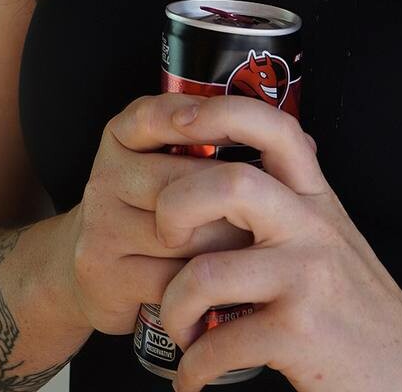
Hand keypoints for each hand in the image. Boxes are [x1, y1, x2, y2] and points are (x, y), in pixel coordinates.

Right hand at [59, 93, 256, 334]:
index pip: (151, 116)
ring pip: (182, 232)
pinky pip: (169, 277)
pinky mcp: (104, 275)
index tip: (230, 129)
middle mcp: (105, 177)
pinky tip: (223, 284)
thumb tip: (308, 145)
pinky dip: (203, 285)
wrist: (94, 272)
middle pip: (182, 180)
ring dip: (226, 244)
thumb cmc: (156, 212)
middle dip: (231, 200)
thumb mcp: (171, 167)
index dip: (191, 117)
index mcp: (122, 139)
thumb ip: (222, 144)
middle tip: (267, 212)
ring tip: (255, 249)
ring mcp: (100, 227)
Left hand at [157, 94, 401, 391]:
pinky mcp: (297, 334)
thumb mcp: (330, 230)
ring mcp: (305, 278)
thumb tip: (257, 144)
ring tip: (180, 327)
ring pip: (205, 274)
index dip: (218, 111)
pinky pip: (216, 346)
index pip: (273, 125)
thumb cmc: (357, 299)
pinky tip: (194, 376)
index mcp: (314, 195)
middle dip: (174, 209)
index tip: (176, 123)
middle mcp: (311, 226)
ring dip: (172, 309)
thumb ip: (293, 193)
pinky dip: (191, 370)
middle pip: (230, 183)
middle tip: (166, 241)